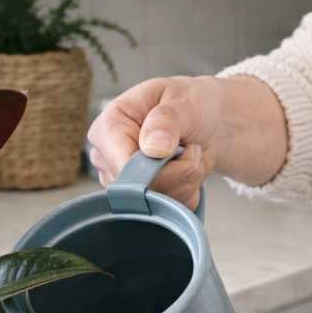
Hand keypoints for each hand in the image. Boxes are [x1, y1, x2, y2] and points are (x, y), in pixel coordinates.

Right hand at [88, 76, 218, 211]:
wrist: (204, 121)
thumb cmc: (187, 103)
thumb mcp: (184, 101)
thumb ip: (168, 120)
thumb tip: (152, 145)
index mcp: (109, 125)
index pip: (121, 164)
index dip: (154, 168)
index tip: (180, 153)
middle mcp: (107, 156)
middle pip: (138, 189)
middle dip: (175, 174)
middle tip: (192, 149)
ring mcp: (120, 180)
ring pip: (154, 203)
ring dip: (184, 183)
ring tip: (189, 156)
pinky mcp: (137, 198)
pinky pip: (164, 211)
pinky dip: (185, 194)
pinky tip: (186, 171)